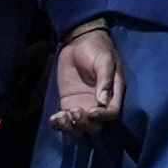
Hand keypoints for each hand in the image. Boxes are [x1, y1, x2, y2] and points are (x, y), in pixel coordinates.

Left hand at [50, 19, 125, 139]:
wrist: (78, 40)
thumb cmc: (96, 48)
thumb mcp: (104, 60)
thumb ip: (104, 80)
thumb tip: (102, 102)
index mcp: (113, 93)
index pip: (111, 113)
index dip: (102, 117)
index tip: (90, 111)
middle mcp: (99, 103)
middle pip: (95, 125)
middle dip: (84, 124)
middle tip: (74, 112)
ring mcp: (83, 104)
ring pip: (79, 127)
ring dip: (70, 127)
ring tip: (61, 117)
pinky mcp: (69, 104)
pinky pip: (65, 120)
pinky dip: (59, 124)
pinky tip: (54, 118)